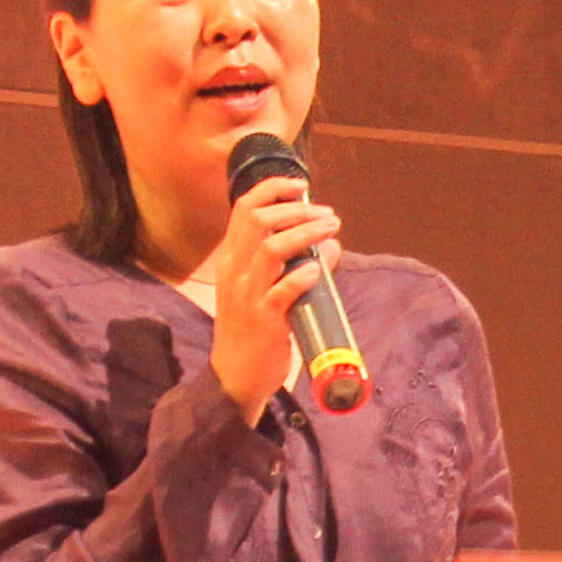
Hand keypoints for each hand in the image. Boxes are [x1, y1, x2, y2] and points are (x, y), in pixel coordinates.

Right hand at [200, 172, 336, 423]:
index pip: (243, 208)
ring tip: (331, 230)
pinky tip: (318, 270)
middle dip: (296, 209)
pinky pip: (282, 290)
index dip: (272, 189)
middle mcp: (234, 271)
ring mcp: (246, 295)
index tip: (300, 185)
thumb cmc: (252, 329)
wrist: (235, 375)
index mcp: (230, 259)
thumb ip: (290, 266)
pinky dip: (302, 276)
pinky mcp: (263, 319)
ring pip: (271, 249)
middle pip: (258, 220)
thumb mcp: (261, 290)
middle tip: (326, 214)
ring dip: (305, 234)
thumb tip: (329, 246)